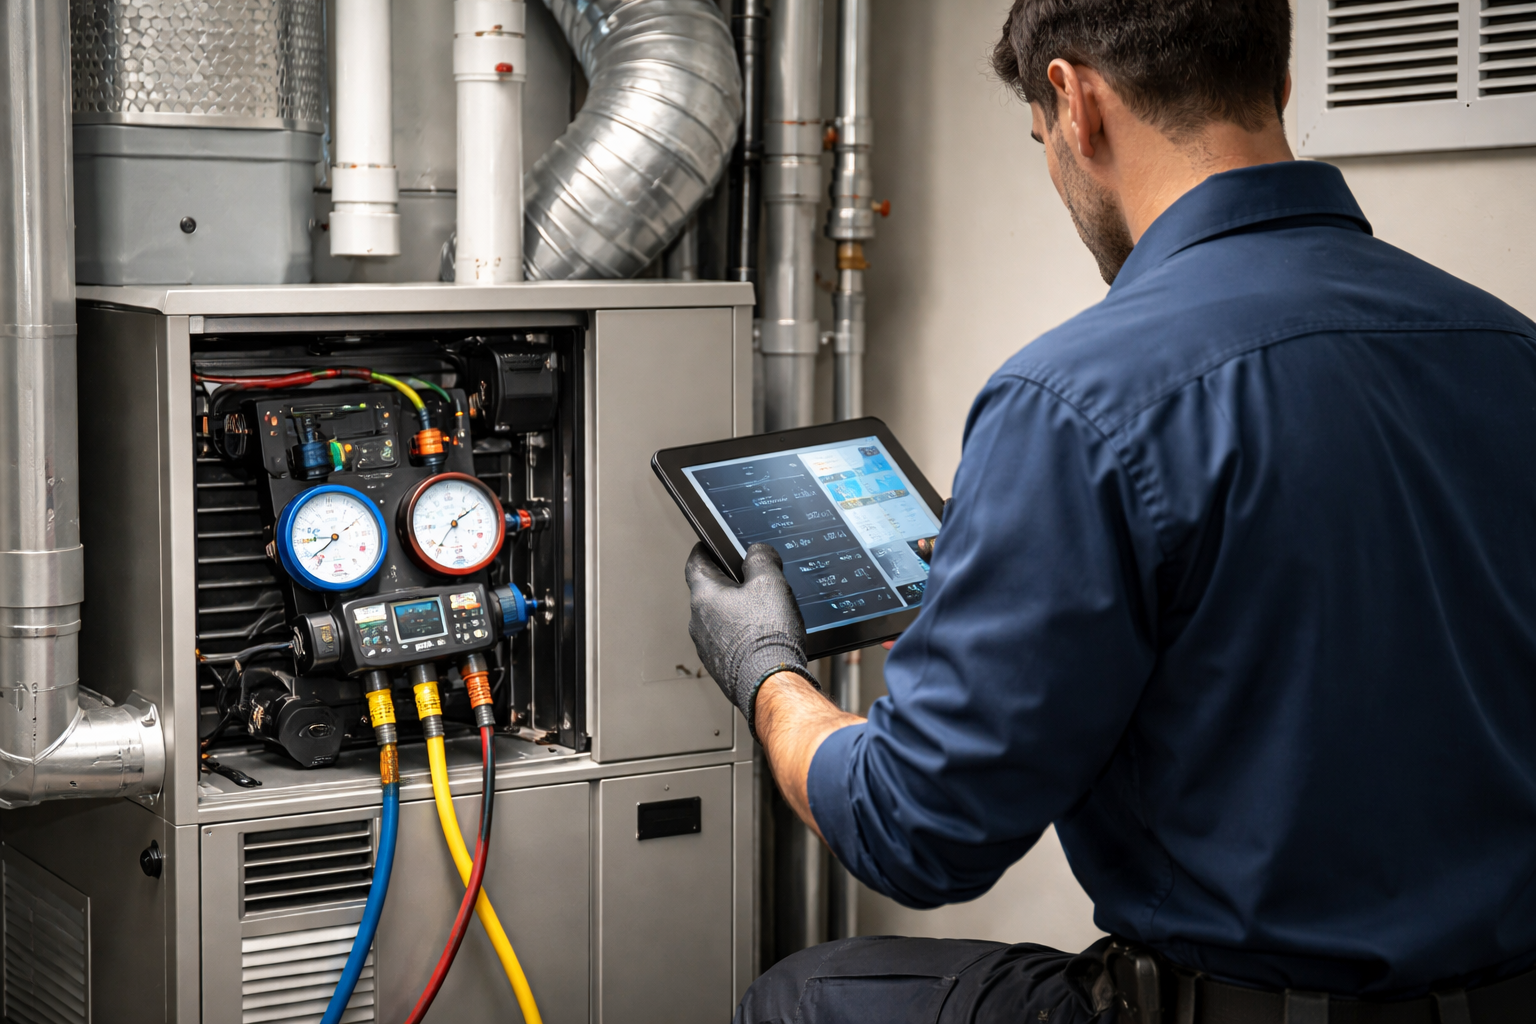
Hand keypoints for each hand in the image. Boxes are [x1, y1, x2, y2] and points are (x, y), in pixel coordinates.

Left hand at [684, 542, 817, 737]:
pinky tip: (763, 638)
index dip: (704, 549)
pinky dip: (741, 636)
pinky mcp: (720, 667)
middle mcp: (699, 622)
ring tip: (764, 613)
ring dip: (736, 612)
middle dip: (728, 583)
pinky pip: (728, 642)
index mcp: (704, 596)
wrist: (771, 685)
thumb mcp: (771, 583)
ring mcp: (707, 647)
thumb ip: (761, 558)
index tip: (709, 545)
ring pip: (719, 619)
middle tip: (752, 579)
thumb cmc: (766, 638)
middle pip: (709, 592)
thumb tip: (758, 551)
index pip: (695, 562)